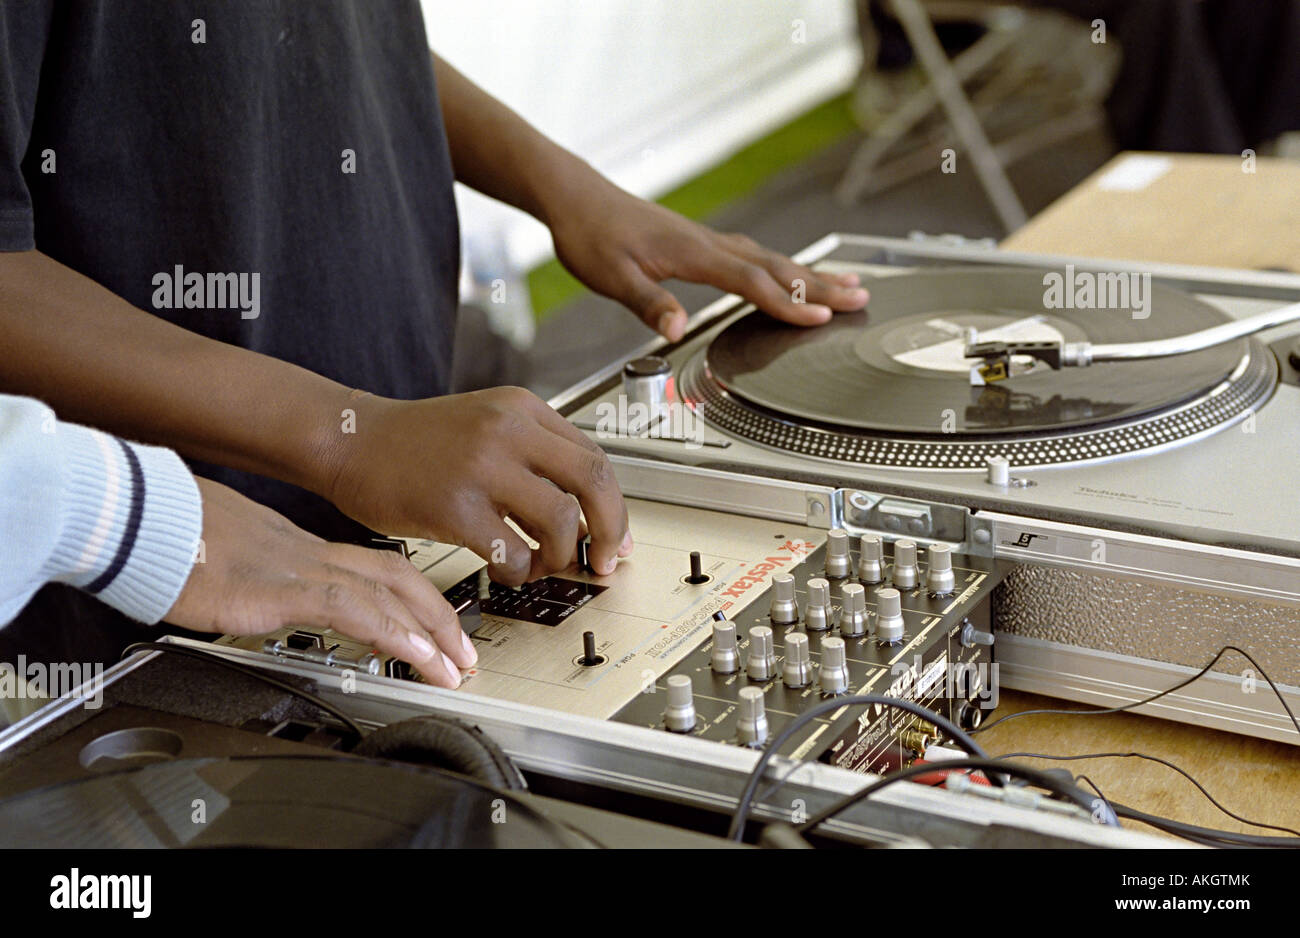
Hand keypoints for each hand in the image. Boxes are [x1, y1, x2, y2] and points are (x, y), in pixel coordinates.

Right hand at [166, 478, 472, 687]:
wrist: (132, 516)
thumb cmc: (165, 535)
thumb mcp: (226, 560)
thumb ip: (255, 580)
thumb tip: (260, 598)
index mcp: (299, 549)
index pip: (376, 567)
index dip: (415, 596)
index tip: (438, 625)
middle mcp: (309, 554)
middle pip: (397, 577)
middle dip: (439, 616)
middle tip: (464, 653)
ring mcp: (297, 568)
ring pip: (386, 594)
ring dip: (428, 632)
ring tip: (453, 666)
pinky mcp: (277, 588)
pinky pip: (350, 609)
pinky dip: (390, 631)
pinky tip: (414, 653)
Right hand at [324, 387, 630, 585]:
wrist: (352, 441)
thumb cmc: (417, 442)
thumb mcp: (486, 423)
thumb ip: (535, 454)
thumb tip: (587, 509)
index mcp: (522, 409)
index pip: (595, 457)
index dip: (615, 506)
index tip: (615, 537)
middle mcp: (507, 430)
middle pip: (593, 482)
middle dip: (609, 530)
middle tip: (602, 560)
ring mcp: (481, 467)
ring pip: (560, 520)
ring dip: (560, 555)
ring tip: (541, 564)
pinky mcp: (454, 506)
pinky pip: (513, 551)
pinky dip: (519, 571)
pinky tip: (506, 570)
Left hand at [547, 178, 868, 340]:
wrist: (577, 198)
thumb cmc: (591, 236)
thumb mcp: (612, 277)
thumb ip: (648, 303)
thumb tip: (677, 329)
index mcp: (693, 253)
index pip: (752, 281)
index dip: (788, 302)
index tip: (822, 317)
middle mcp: (708, 243)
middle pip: (776, 266)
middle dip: (820, 285)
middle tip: (861, 299)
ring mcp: (708, 240)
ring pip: (771, 257)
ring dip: (809, 274)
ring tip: (847, 285)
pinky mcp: (700, 241)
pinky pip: (755, 254)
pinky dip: (783, 266)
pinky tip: (792, 272)